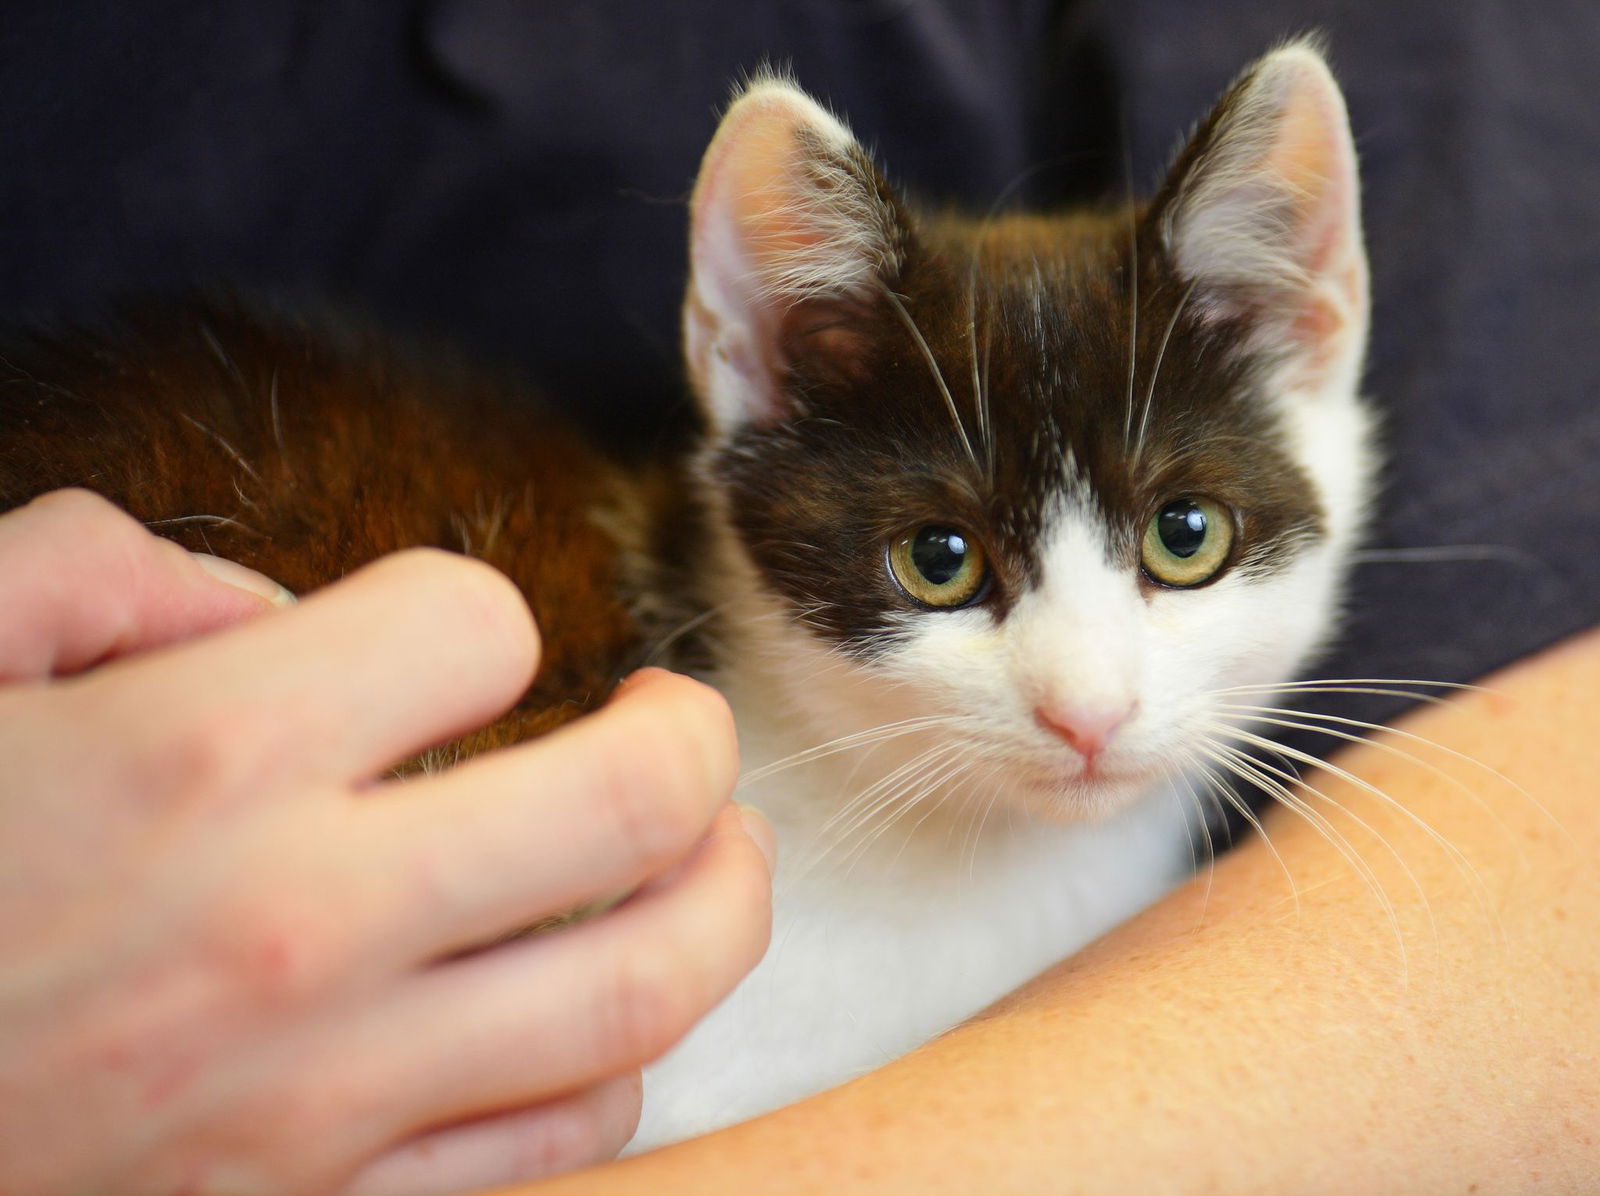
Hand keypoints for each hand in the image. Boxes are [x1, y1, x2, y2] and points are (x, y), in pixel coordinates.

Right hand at [0, 490, 772, 1195]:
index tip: (430, 648)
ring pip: (644, 988)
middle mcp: (296, 928)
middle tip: (677, 720)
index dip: (463, 614)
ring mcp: (327, 1097)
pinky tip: (601, 1009)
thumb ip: (93, 573)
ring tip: (719, 848)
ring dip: (723, 899)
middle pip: (631, 803)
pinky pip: (562, 1143)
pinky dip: (621, 1063)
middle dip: (689, 737)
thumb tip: (252, 604)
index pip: (472, 624)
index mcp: (199, 762)